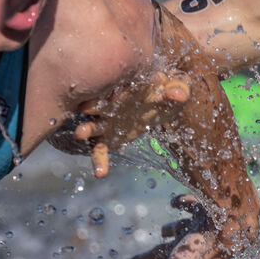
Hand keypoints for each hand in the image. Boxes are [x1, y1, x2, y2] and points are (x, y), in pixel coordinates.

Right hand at [73, 71, 190, 177]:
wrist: (163, 99)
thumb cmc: (169, 88)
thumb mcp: (179, 85)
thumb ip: (180, 88)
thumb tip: (177, 94)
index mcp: (129, 85)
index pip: (122, 85)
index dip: (122, 88)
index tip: (121, 93)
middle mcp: (113, 102)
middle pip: (100, 102)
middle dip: (93, 105)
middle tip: (84, 108)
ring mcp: (108, 120)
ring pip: (94, 124)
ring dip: (87, 129)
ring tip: (79, 133)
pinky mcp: (108, 137)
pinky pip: (100, 149)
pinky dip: (99, 160)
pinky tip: (100, 173)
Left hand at [118, 194, 256, 258]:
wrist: (232, 219)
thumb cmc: (203, 247)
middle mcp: (192, 248)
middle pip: (164, 256)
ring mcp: (201, 227)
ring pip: (182, 231)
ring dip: (170, 232)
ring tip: (160, 232)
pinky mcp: (208, 207)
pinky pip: (193, 205)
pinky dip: (184, 204)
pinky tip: (176, 202)